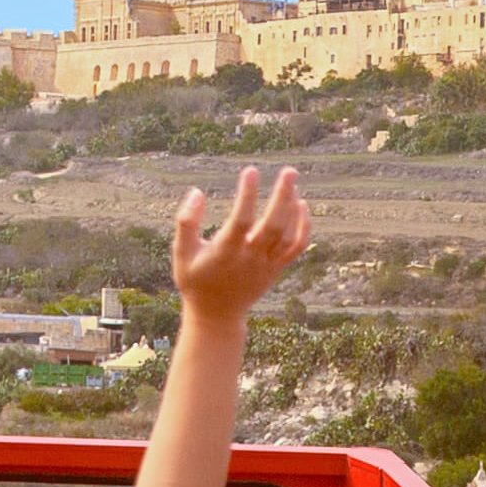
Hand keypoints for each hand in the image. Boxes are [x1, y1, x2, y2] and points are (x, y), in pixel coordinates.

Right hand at [168, 166, 312, 327]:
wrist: (217, 316)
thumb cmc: (195, 281)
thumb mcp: (181, 253)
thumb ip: (186, 222)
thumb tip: (197, 191)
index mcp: (225, 252)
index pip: (241, 220)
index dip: (247, 196)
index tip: (250, 171)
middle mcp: (249, 258)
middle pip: (273, 225)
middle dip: (282, 197)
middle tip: (289, 170)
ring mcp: (266, 265)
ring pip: (287, 234)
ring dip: (292, 207)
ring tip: (290, 179)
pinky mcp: (276, 269)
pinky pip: (296, 248)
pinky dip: (303, 227)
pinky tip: (302, 204)